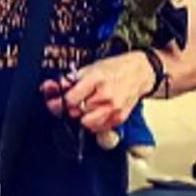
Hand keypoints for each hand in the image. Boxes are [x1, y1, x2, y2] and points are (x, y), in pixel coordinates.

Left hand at [42, 52, 157, 140]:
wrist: (139, 72)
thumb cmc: (115, 68)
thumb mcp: (90, 67)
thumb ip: (72, 79)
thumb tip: (56, 88)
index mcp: (96, 79)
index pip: (70, 99)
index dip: (62, 100)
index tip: (60, 99)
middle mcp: (105, 96)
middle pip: (77, 112)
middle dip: (72, 107)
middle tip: (74, 101)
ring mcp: (113, 109)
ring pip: (86, 123)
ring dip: (82, 116)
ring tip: (86, 107)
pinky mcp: (119, 118)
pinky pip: (99, 127)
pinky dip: (94, 122)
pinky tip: (96, 112)